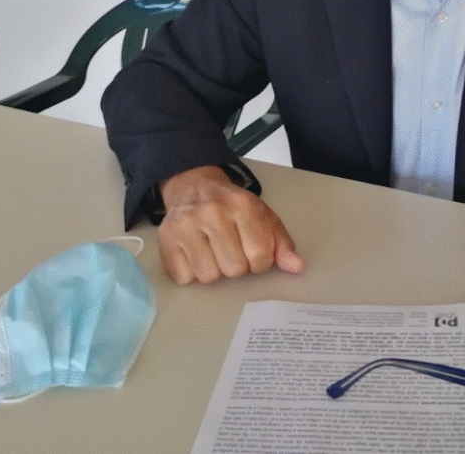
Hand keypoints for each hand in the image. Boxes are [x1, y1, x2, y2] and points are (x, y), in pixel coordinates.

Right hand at [156, 166, 305, 283]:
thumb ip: (282, 244)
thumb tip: (297, 267)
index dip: (260, 262)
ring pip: (209, 276)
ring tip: (212, 249)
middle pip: (235, 269)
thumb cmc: (231, 206)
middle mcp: (212, 212)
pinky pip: (185, 278)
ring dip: (214, 269)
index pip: (261, 256)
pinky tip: (194, 252)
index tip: (253, 251)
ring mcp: (186, 225)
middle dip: (236, 265)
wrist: (193, 187)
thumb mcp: (263, 217)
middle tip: (230, 247)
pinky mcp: (166, 239)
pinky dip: (191, 272)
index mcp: (243, 206)